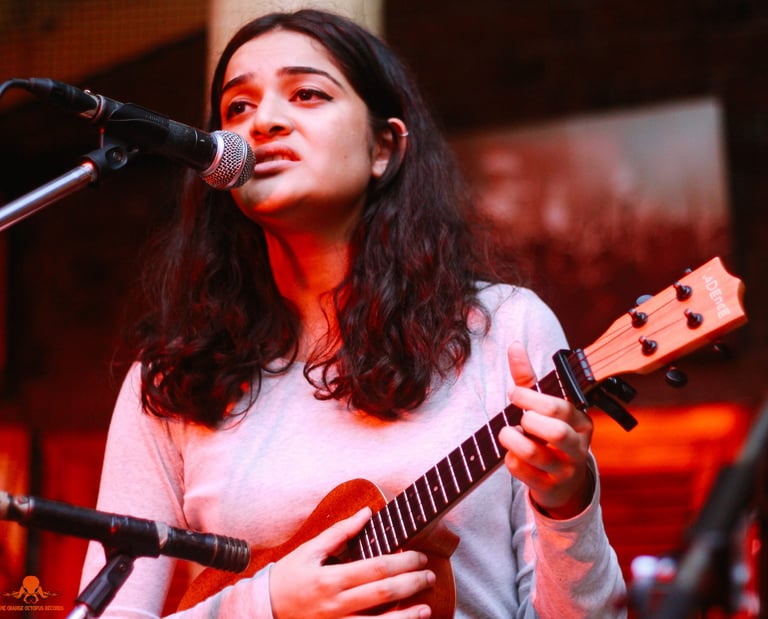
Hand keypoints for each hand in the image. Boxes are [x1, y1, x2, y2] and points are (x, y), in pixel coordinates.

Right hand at [269, 508, 434, 618]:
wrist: (264, 610)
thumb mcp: (310, 550)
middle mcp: (336, 605)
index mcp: (331, 579)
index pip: (376, 568)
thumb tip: (366, 513)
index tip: (419, 556)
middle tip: (429, 575)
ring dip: (407, 616)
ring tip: (426, 608)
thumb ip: (340, 532)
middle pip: (383, 594)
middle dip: (411, 583)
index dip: (402, 562)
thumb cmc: (288, 577)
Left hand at [498, 342, 593, 518]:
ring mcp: (565, 470)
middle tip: (518, 416)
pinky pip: (525, 474)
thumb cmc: (549, 435)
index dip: (532, 398)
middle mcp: (577, 446)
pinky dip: (511, 461)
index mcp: (580, 421)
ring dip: (513, 440)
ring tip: (506, 433)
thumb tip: (514, 345)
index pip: (560, 406)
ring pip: (537, 454)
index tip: (513, 394)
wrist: (564, 482)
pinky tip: (511, 454)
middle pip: (556, 432)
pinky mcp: (549, 488)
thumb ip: (528, 378)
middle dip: (529, 420)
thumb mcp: (543, 407)